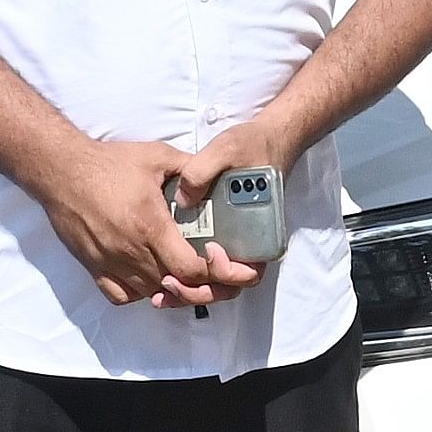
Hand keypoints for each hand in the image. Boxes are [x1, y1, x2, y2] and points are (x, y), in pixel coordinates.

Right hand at [28, 136, 223, 307]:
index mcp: (151, 227)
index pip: (191, 270)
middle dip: (201, 284)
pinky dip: (140, 293)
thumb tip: (215, 176)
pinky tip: (148, 277)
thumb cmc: (107, 164)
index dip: (214, 271)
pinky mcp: (94, 268)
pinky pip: (122, 296)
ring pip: (152, 293)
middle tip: (212, 272)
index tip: (219, 258)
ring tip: (183, 273)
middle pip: (177, 288)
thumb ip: (191, 168)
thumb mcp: (157, 156)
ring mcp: (111, 264)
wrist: (62, 172)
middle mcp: (132, 252)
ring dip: (172, 288)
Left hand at [162, 117, 296, 303]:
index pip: (247, 271)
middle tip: (168, 283)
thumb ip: (201, 172)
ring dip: (189, 292)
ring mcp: (234, 243)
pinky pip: (207, 271)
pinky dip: (187, 281)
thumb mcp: (225, 150)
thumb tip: (181, 201)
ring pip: (215, 285)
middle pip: (227, 286)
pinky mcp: (220, 239)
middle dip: (197, 292)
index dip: (224, 271)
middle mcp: (249, 243)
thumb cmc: (252, 146)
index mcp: (258, 229)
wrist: (270, 139)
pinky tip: (162, 279)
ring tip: (161, 290)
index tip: (208, 250)